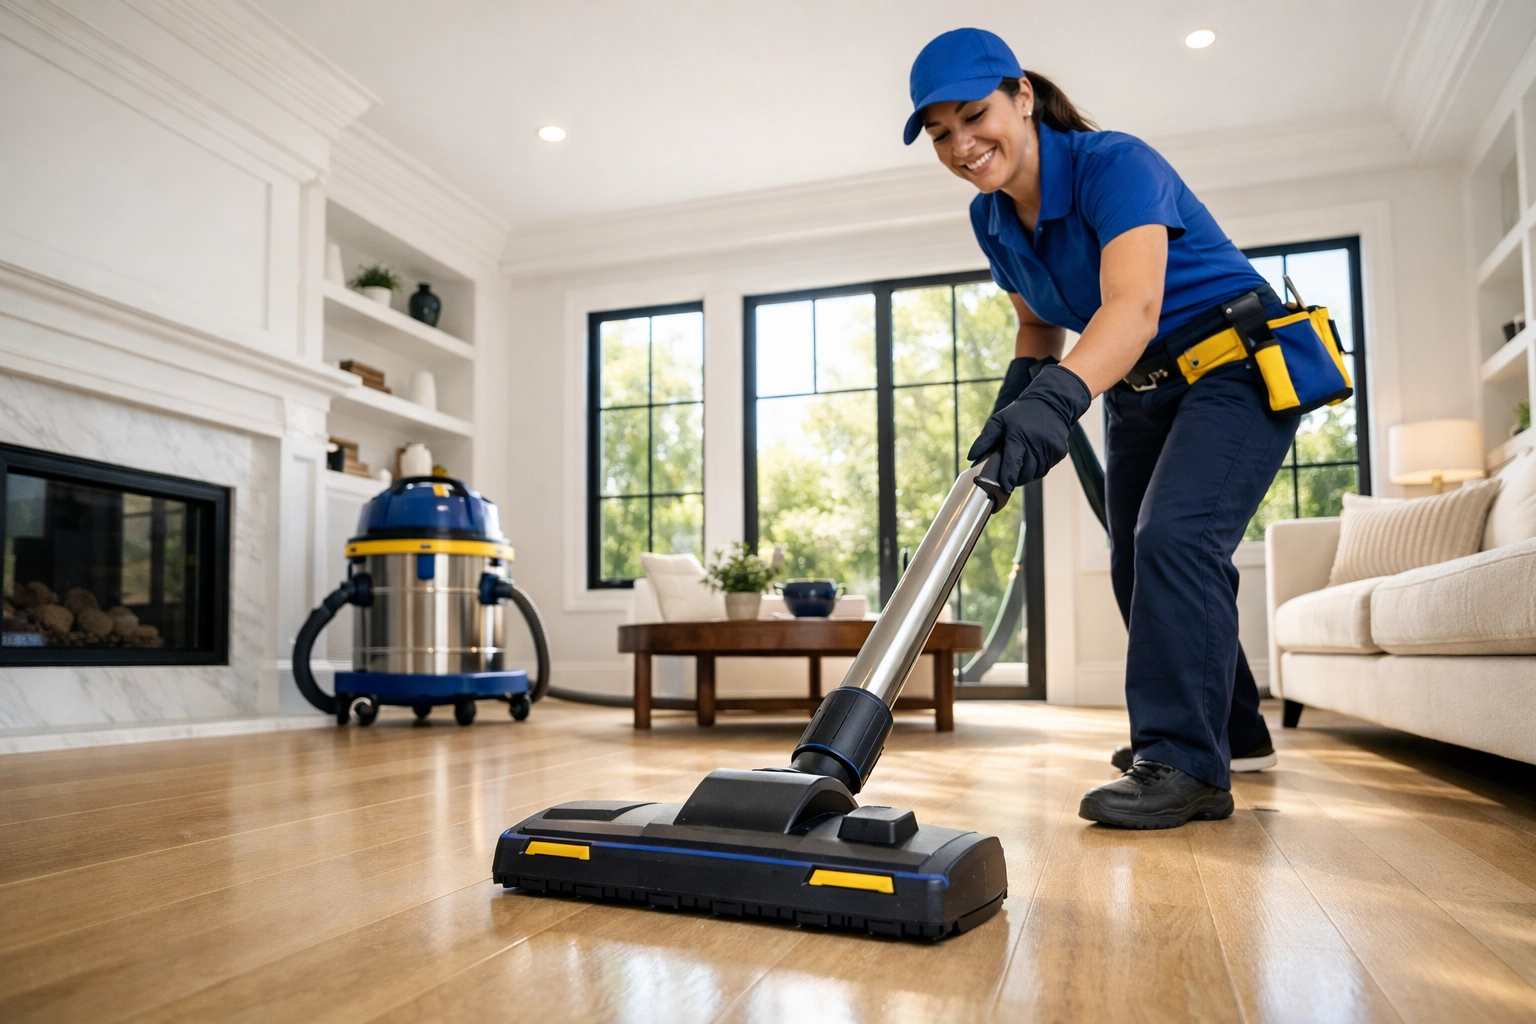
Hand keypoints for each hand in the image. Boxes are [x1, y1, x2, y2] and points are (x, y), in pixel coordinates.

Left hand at [966, 364, 1090, 491]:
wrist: (1052, 402)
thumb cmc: (1022, 412)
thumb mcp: (999, 420)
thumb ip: (985, 439)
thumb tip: (971, 457)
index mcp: (1019, 436)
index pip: (1013, 464)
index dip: (1007, 478)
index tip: (1004, 487)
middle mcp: (1037, 444)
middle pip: (1025, 473)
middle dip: (1015, 477)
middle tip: (1008, 474)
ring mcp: (1051, 449)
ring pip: (1036, 473)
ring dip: (1027, 474)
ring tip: (1020, 464)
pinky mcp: (1060, 452)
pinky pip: (1046, 468)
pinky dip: (1038, 468)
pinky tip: (1033, 458)